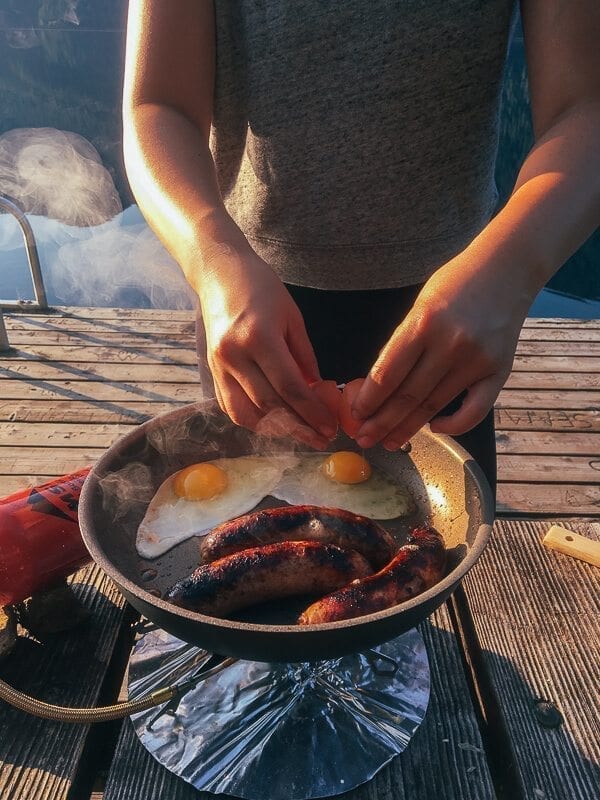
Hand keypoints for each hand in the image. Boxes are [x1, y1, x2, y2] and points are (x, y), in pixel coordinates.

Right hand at [197, 245, 337, 447]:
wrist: (219, 274)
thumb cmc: (262, 289)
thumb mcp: (292, 316)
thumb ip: (304, 356)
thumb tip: (317, 391)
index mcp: (259, 337)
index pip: (290, 387)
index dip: (312, 413)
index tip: (330, 428)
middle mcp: (235, 355)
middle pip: (270, 405)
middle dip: (298, 427)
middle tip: (321, 438)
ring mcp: (219, 365)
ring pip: (247, 413)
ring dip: (275, 429)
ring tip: (300, 433)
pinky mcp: (211, 371)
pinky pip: (231, 407)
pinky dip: (254, 419)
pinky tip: (274, 423)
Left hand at [351, 250, 531, 448]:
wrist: (507, 269)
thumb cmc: (456, 284)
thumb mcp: (420, 305)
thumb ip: (404, 343)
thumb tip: (380, 383)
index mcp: (423, 323)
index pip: (387, 373)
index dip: (369, 400)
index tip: (356, 415)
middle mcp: (450, 344)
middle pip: (408, 395)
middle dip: (382, 422)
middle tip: (364, 439)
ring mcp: (476, 360)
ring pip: (434, 405)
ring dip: (408, 428)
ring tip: (390, 442)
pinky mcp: (499, 371)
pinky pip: (475, 410)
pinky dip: (454, 425)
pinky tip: (435, 428)